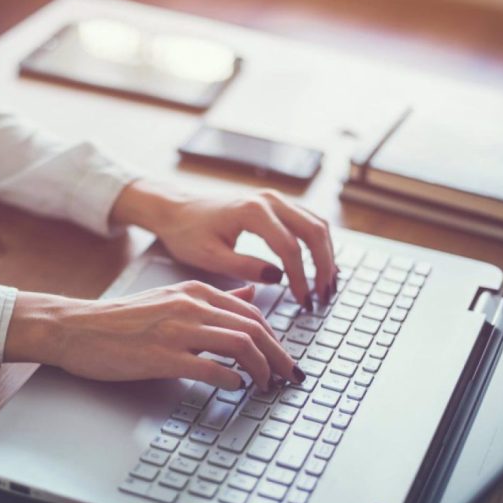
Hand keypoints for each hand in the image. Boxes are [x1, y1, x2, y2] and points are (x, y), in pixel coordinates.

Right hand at [4, 282, 304, 389]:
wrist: (77, 327)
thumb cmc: (122, 319)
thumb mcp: (171, 298)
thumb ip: (213, 299)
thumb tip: (251, 294)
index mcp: (195, 291)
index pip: (252, 312)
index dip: (276, 338)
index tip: (283, 358)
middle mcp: (190, 306)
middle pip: (254, 328)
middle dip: (278, 355)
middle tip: (289, 376)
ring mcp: (177, 330)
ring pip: (240, 345)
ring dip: (261, 369)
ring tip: (267, 385)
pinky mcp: (162, 356)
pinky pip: (210, 367)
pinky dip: (231, 379)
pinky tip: (235, 387)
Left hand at [111, 181, 337, 309]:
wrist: (176, 209)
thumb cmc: (187, 233)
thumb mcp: (209, 257)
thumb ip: (244, 267)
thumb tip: (278, 278)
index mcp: (253, 211)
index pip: (290, 248)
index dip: (301, 279)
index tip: (303, 302)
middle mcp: (269, 200)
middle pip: (314, 231)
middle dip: (323, 266)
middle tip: (323, 296)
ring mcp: (275, 199)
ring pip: (317, 224)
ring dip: (326, 254)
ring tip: (326, 285)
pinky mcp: (276, 205)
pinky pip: (308, 221)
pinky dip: (318, 244)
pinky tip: (320, 266)